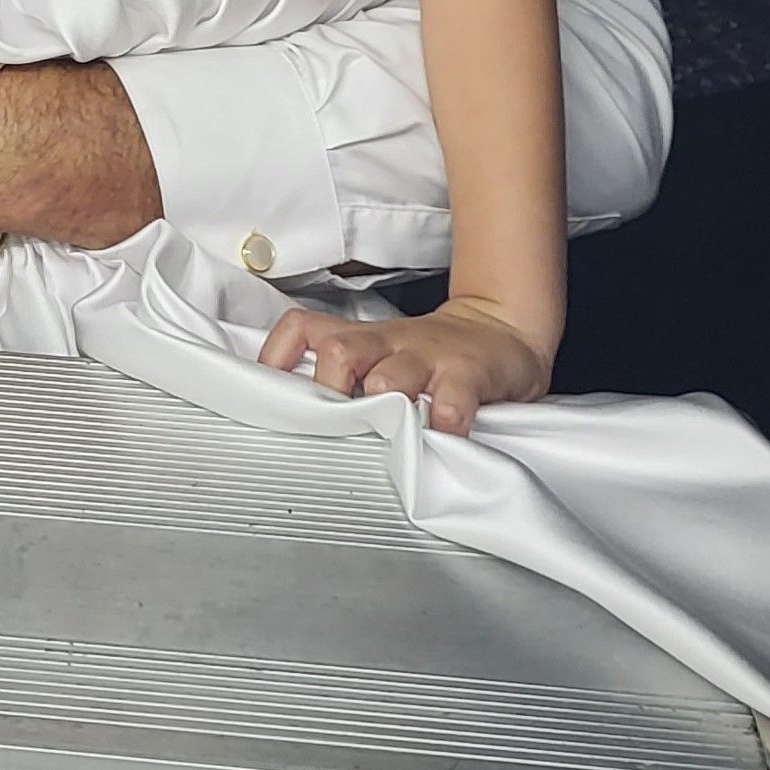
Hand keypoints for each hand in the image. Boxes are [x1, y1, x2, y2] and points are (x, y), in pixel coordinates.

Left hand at [258, 296, 553, 435]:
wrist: (501, 329)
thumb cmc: (432, 352)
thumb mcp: (383, 350)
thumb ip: (347, 371)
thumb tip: (296, 411)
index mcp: (362, 338)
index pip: (302, 327)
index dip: (277, 356)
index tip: (268, 393)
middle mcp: (388, 344)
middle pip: (339, 351)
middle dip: (328, 389)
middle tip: (330, 425)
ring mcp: (428, 358)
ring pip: (390, 374)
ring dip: (381, 406)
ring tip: (381, 435)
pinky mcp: (468, 375)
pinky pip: (452, 401)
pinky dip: (443, 426)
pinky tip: (439, 441)